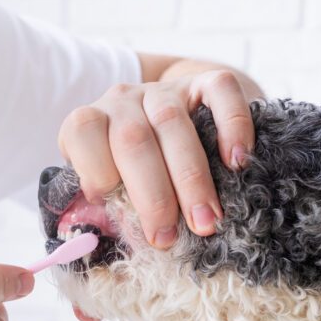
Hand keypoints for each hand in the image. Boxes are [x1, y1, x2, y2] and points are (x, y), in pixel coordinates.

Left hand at [58, 69, 254, 247]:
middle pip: (133, 140)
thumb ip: (106, 208)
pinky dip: (232, 126)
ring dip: (192, 179)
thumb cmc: (135, 172)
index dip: (97, 172)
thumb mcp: (110, 188)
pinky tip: (237, 162)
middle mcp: (123, 100)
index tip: (120, 216)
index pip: (82, 131)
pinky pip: (221, 90)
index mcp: (90, 124)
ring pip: (172, 122)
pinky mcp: (204, 81)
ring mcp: (164, 89)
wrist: (177, 122)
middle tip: (169, 237)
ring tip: (207, 220)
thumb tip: (105, 239)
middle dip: (153, 196)